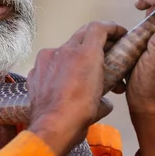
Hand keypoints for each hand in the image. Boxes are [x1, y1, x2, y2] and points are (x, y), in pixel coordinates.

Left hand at [27, 21, 126, 155]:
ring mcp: (47, 59)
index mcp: (86, 54)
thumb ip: (105, 94)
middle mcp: (65, 50)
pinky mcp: (35, 71)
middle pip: (82, 34)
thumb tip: (105, 101)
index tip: (119, 34)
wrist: (52, 127)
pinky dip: (58, 70)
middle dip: (95, 41)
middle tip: (103, 52)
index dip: (111, 28)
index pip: (99, 28)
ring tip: (80, 76)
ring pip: (65, 49)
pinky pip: (50, 63)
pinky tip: (62, 86)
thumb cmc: (79, 116)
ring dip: (75, 57)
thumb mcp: (102, 105)